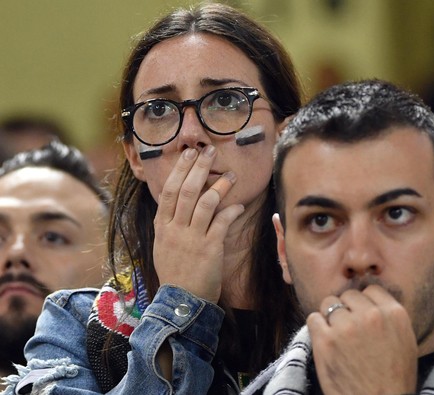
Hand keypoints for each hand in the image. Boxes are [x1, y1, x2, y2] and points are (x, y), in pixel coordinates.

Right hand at [153, 146, 244, 302]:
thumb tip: (177, 203)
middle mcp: (175, 229)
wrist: (180, 301)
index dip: (180, 170)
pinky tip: (238, 205)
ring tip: (231, 175)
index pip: (169, 190)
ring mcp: (192, 238)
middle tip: (209, 151)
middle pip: (187, 190)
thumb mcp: (163, 246)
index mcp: (162, 226)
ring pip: (206, 202)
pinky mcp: (209, 248)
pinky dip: (231, 211)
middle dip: (199, 168)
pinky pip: (222, 222)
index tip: (188, 154)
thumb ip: (170, 224)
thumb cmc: (175, 273)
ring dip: (220, 186)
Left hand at [307, 285, 417, 394]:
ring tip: (337, 337)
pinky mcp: (325, 341)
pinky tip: (325, 342)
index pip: (371, 289)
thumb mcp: (405, 342)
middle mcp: (371, 316)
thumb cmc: (394, 380)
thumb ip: (390, 317)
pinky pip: (313, 319)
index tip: (361, 315)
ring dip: (330, 318)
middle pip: (348, 295)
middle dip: (346, 309)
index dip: (364, 302)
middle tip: (348, 329)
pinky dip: (317, 328)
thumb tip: (371, 300)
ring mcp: (346, 327)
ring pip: (328, 304)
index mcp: (394, 314)